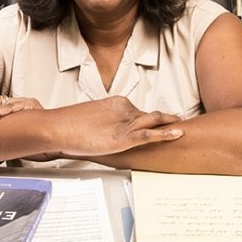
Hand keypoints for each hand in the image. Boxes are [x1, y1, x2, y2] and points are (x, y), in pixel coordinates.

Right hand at [50, 96, 183, 156]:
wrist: (58, 127)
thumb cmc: (68, 125)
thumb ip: (100, 124)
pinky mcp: (123, 137)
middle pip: (149, 115)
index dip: (148, 118)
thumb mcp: (89, 120)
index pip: (137, 111)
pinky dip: (166, 134)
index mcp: (115, 103)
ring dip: (170, 124)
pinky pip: (150, 135)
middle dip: (165, 118)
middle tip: (178, 120)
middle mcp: (123, 109)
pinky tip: (178, 134)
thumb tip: (100, 131)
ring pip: (154, 122)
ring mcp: (124, 123)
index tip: (157, 120)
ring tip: (183, 126)